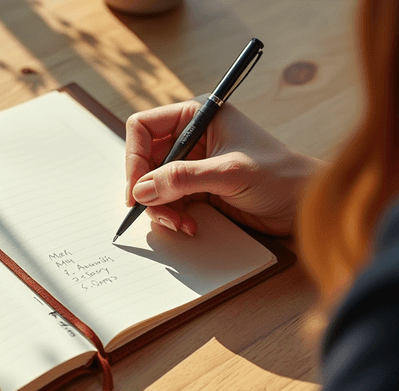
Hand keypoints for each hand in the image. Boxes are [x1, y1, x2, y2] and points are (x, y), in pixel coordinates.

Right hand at [125, 98, 325, 235]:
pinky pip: (168, 201)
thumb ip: (182, 178)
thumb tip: (141, 190)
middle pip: (144, 160)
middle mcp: (191, 137)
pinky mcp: (197, 188)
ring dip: (160, 208)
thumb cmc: (279, 175)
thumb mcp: (228, 173)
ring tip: (180, 223)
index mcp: (197, 116)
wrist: (305, 204)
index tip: (136, 187)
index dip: (134, 157)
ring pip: (153, 185)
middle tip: (156, 211)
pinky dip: (172, 216)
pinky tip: (189, 225)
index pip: (144, 127)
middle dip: (147, 189)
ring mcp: (193, 164)